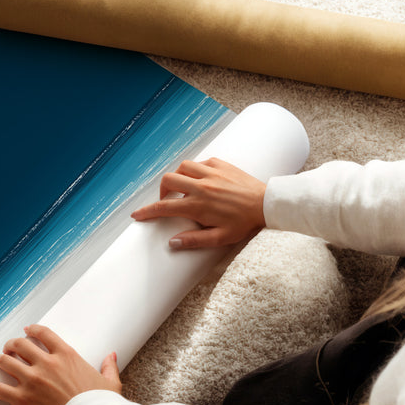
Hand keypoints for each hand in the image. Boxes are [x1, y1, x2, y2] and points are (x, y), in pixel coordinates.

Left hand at [0, 324, 120, 404]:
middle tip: (8, 348)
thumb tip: (112, 356)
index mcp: (66, 355)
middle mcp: (46, 364)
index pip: (43, 334)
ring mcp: (32, 381)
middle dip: (12, 344)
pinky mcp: (22, 399)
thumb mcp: (109, 382)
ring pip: (6, 362)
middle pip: (20, 345)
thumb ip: (108, 366)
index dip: (32, 330)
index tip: (27, 331)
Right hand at [131, 157, 265, 249]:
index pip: (164, 207)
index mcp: (198, 205)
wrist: (267, 204)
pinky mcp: (221, 164)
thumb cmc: (244, 223)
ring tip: (183, 188)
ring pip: (182, 167)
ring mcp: (211, 173)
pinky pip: (200, 162)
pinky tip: (201, 179)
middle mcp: (201, 186)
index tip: (136, 215)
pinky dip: (195, 169)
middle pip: (168, 180)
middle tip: (168, 201)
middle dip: (162, 191)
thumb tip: (172, 243)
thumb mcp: (220, 238)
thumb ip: (194, 240)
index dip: (147, 211)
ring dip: (178, 177)